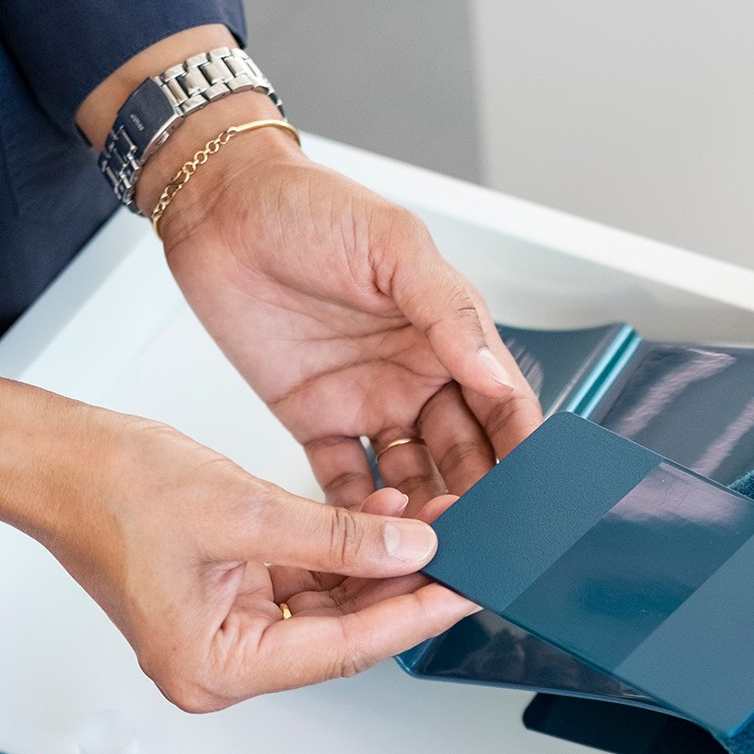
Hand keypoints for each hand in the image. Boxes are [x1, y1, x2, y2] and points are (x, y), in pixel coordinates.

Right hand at [0, 379, 474, 711]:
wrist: (58, 458)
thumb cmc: (112, 491)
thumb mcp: (247, 512)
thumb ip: (339, 539)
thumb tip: (414, 552)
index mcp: (215, 668)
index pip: (345, 649)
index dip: (414, 617)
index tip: (466, 594)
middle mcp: (220, 661)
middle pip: (341, 632)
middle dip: (402, 587)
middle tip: (464, 557)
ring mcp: (225, 629)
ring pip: (328, 604)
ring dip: (377, 564)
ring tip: (431, 527)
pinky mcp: (228, 593)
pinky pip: (303, 579)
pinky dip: (342, 550)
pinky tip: (382, 519)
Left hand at [149, 120, 540, 513]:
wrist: (218, 205)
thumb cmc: (308, 205)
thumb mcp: (393, 245)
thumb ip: (449, 313)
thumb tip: (497, 375)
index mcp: (449, 336)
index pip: (504, 408)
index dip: (524, 454)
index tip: (535, 498)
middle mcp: (416, 376)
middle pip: (465, 455)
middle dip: (479, 500)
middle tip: (484, 542)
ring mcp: (367, 403)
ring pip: (412, 478)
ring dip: (424, 515)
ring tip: (431, 549)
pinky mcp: (314, 421)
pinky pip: (344, 482)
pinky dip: (359, 514)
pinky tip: (371, 539)